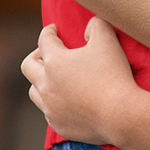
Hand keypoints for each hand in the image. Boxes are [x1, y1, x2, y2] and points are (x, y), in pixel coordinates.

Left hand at [22, 20, 138, 144]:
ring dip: (41, 82)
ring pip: (34, 91)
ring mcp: (50, 107)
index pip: (44, 40)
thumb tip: (89, 26)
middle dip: (37, 55)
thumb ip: (96, 25)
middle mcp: (46, 85)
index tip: (55, 30)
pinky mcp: (58, 124)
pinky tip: (66, 101)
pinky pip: (48, 112)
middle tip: (49, 53)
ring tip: (53, 79)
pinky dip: (54, 104)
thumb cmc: (114, 75)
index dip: (49, 31)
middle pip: (28, 66)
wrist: (120, 115)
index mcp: (55, 62)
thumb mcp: (108, 40)